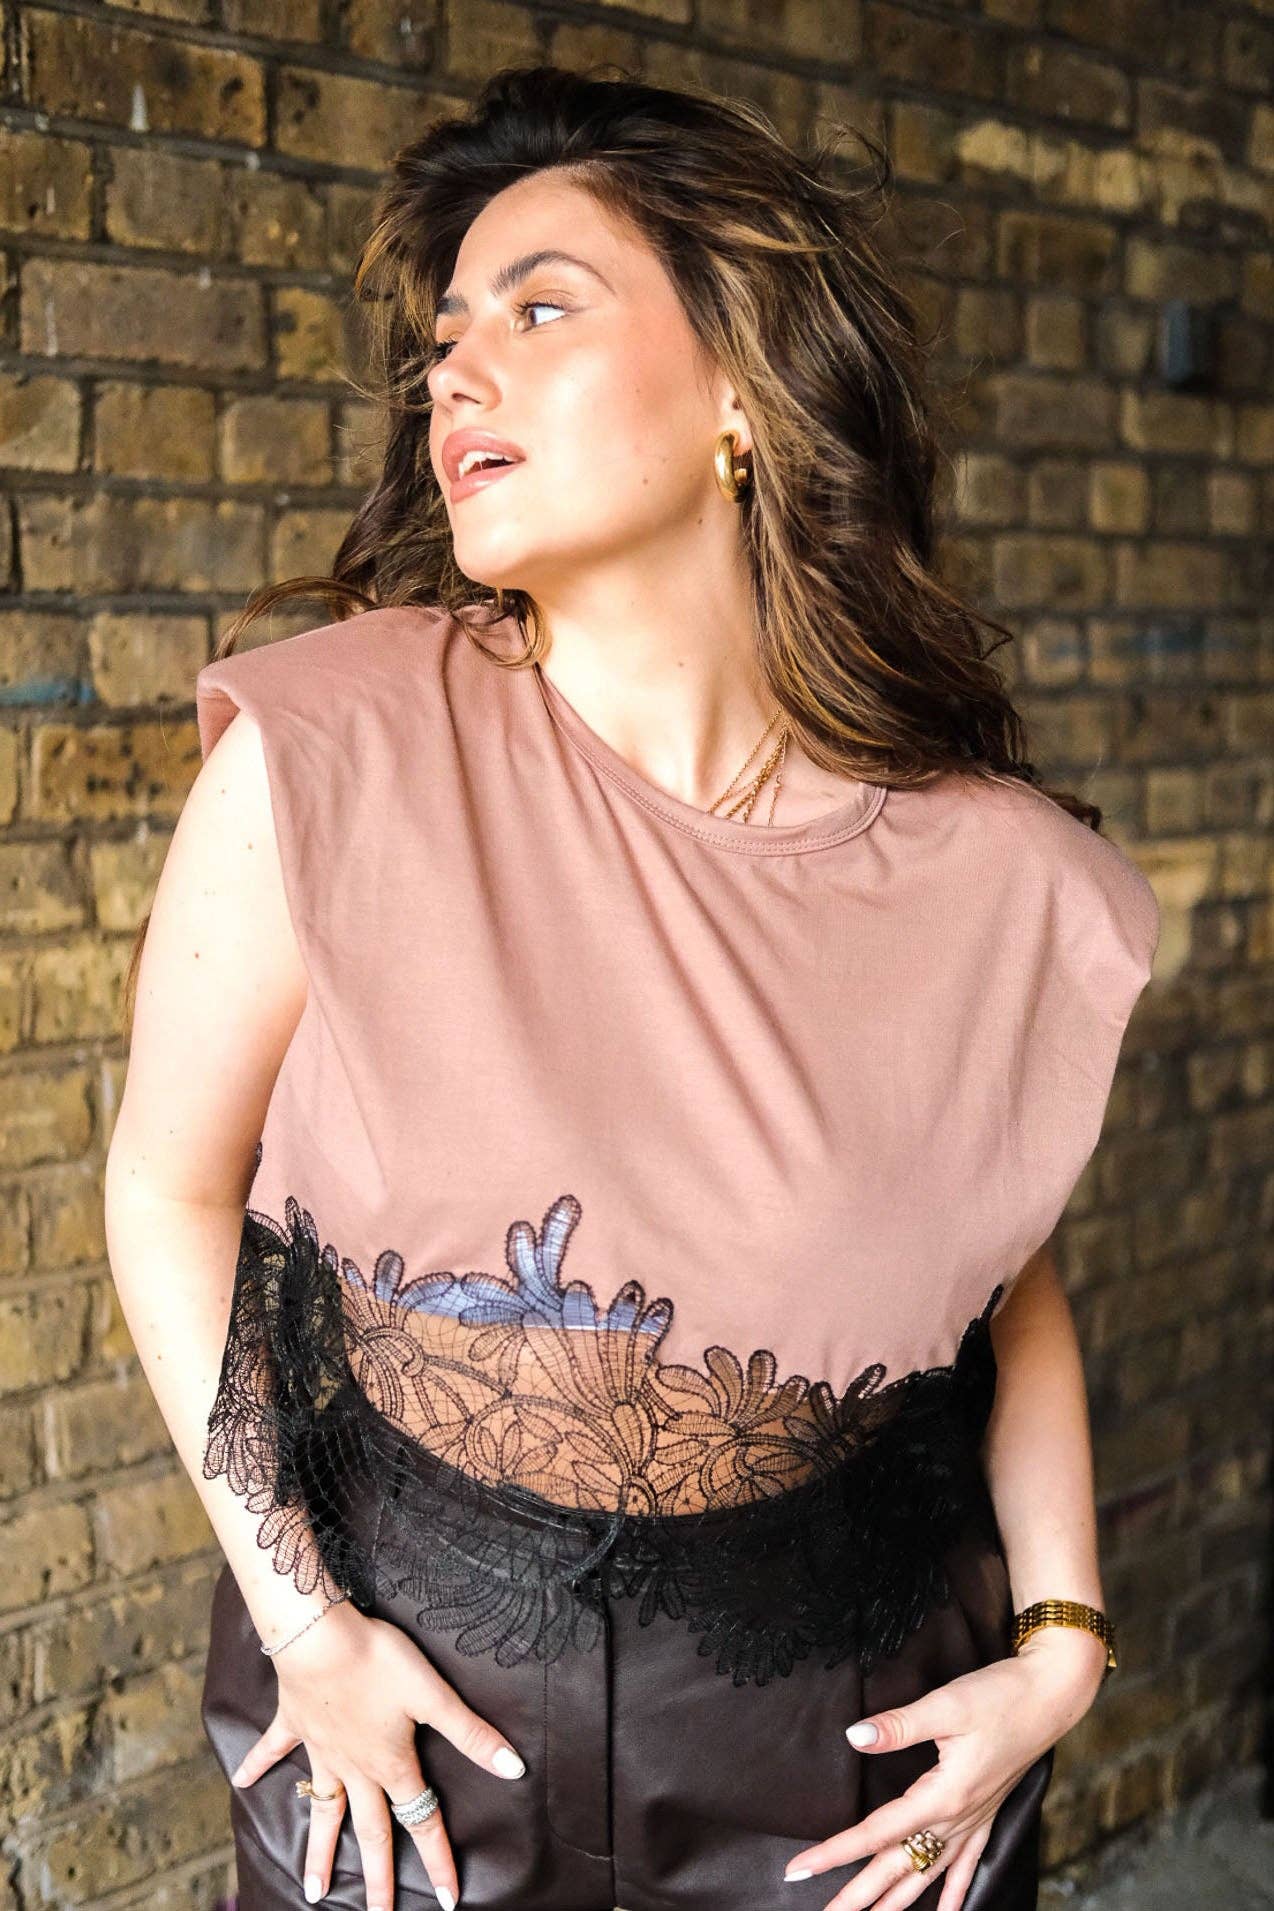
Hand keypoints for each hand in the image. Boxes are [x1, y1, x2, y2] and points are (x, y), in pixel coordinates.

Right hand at [229, 1599, 527, 1909]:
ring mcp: (321, 1750)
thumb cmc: (379, 1662)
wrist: (319, 1637)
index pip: (422, 1820)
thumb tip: (514, 1768)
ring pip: (322, 1809)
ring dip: (318, 1851)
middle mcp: (356, 1768)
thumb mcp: (433, 1696)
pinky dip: (258, 1765)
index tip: (448, 1901)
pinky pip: (274, 1750)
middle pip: (370, 1831)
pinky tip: (239, 1781)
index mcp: (391, 1764)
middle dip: (378, 1876)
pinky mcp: (294, 1723)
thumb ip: (471, 1734)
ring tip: (313, 1894)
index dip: (439, 1860)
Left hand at [780, 1628, 1106, 1909]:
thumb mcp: (946, 1704)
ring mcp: (975, 1820)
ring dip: (896, 1902)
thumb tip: (854, 1736)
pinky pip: (967, 1866)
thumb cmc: (1000, 1695)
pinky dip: (954, 1894)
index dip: (834, 1852)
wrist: (1051, 1695)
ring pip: (929, 1875)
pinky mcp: (988, 1813)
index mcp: (943, 1796)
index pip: (877, 1833)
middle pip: (899, 1867)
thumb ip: (899, 1725)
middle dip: (859, 1896)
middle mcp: (958, 1818)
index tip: (798, 1869)